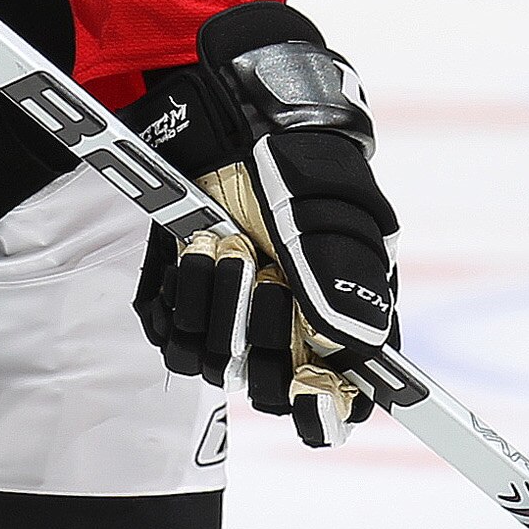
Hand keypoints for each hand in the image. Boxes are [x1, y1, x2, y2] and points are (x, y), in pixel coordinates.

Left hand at [130, 3, 398, 446]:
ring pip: (214, 365)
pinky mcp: (185, 305)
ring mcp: (235, 320)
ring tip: (221, 239)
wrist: (232, 119)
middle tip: (258, 265)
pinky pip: (169, 337)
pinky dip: (175, 294)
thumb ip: (340, 281)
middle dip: (257, 330)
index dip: (325, 409)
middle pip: (270, 387)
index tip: (311, 384)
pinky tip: (190, 246)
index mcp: (341, 320)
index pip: (342, 402)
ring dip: (212, 303)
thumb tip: (358, 348)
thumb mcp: (323, 213)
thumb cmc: (295, 162)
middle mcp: (288, 331)